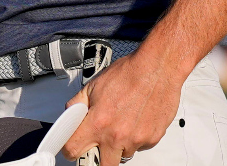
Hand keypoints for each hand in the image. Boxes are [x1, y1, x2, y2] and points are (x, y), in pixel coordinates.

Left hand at [62, 52, 185, 165]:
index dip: (70, 150)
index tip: (72, 148)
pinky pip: (139, 147)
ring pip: (122, 155)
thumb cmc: (127, 74)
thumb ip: (77, 105)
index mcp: (98, 122)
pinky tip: (135, 121)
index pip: (74, 150)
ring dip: (118, 146)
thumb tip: (70, 116)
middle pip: (102, 165)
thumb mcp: (92, 86)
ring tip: (120, 124)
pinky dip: (135, 138)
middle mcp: (117, 135)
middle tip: (97, 144)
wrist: (156, 69)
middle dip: (97, 157)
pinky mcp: (153, 139)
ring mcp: (136, 140)